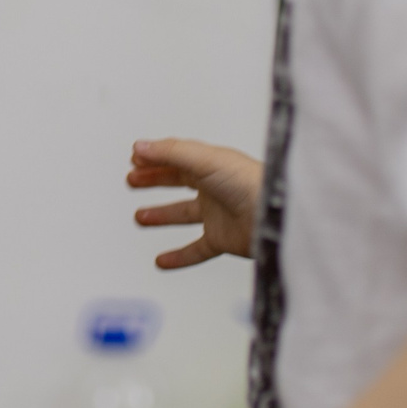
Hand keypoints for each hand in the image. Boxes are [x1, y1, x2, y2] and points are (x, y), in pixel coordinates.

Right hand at [128, 139, 261, 267]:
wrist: (274, 217)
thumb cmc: (249, 183)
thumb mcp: (205, 160)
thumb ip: (170, 152)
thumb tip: (140, 146)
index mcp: (212, 164)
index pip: (178, 156)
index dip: (155, 156)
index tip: (134, 158)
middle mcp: (215, 187)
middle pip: (179, 180)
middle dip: (154, 179)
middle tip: (132, 180)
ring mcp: (219, 214)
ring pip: (184, 214)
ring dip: (161, 215)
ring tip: (140, 217)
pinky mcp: (223, 239)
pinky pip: (196, 249)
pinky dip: (178, 257)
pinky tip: (162, 261)